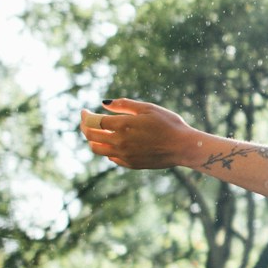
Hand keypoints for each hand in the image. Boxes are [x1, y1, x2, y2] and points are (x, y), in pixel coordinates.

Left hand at [79, 98, 199, 169]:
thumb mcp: (148, 108)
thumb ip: (124, 104)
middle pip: (91, 136)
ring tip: (96, 134)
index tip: (84, 111)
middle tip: (85, 121)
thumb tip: (104, 103)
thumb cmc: (168, 124)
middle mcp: (120, 141)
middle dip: (84, 127)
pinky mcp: (130, 164)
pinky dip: (106, 149)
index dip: (85, 116)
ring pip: (97, 150)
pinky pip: (110, 157)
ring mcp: (124, 155)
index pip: (93, 121)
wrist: (183, 147)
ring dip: (92, 141)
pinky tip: (113, 143)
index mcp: (123, 125)